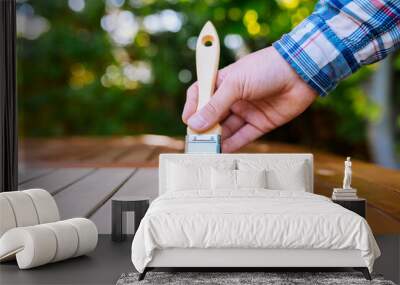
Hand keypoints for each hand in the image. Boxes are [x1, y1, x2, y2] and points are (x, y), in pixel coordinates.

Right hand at [182, 46, 316, 151]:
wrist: (302, 71)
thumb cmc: (266, 68)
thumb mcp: (236, 84)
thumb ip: (216, 105)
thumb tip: (194, 124)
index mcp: (224, 81)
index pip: (201, 95)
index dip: (192, 108)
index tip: (188, 121)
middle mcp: (233, 97)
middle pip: (212, 115)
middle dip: (204, 128)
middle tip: (197, 142)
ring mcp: (247, 110)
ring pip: (227, 128)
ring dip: (217, 138)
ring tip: (207, 150)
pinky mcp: (260, 122)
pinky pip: (244, 135)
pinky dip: (233, 143)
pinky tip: (223, 151)